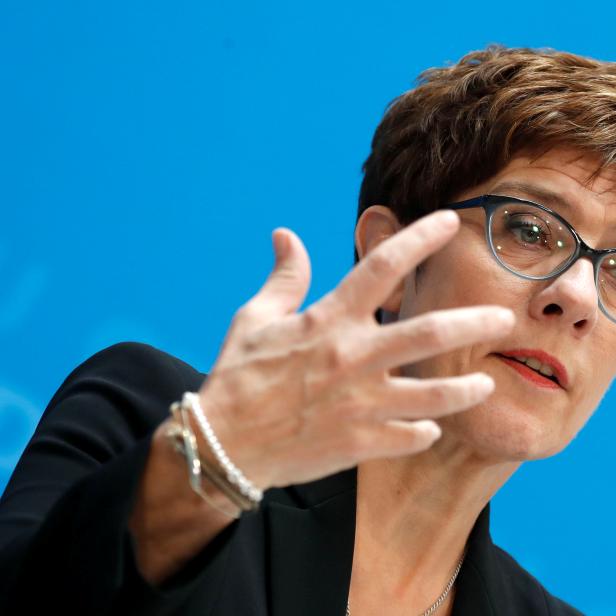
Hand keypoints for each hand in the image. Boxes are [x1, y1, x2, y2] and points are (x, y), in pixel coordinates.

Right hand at [195, 210, 514, 490]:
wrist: (224, 444)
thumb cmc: (238, 376)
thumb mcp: (255, 317)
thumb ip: (284, 277)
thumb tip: (285, 235)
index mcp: (328, 321)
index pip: (381, 267)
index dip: (419, 238)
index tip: (450, 222)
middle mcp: (351, 358)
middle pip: (427, 333)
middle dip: (472, 322)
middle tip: (504, 318)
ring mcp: (359, 404)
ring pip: (431, 396)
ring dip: (465, 389)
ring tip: (487, 382)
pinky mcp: (358, 443)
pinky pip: (408, 437)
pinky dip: (424, 432)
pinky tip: (431, 428)